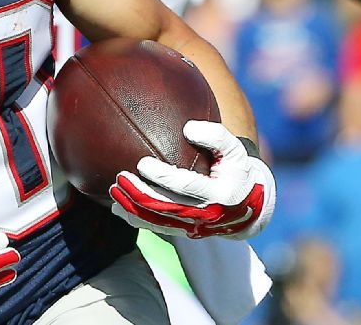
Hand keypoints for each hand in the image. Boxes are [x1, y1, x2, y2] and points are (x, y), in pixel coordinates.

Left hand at [109, 121, 274, 240]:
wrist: (246, 207)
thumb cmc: (236, 171)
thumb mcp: (235, 151)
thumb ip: (216, 135)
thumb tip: (188, 129)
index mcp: (218, 194)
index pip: (186, 186)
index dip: (163, 176)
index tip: (142, 163)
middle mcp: (204, 215)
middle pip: (166, 206)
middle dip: (140, 193)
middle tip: (120, 177)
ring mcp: (192, 226)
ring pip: (157, 220)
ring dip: (133, 207)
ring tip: (114, 190)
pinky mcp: (183, 231)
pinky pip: (156, 228)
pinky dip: (136, 219)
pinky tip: (118, 207)